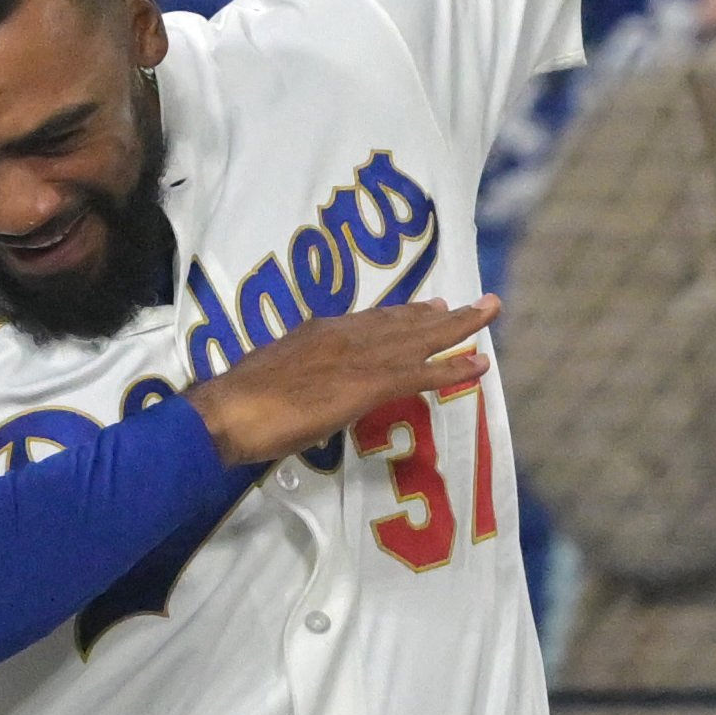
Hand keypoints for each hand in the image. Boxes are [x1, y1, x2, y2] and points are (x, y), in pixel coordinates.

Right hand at [191, 296, 499, 465]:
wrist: (226, 412)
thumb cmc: (234, 406)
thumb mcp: (269, 381)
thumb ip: (294, 381)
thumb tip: (299, 394)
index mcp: (316, 333)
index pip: (371, 320)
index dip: (405, 313)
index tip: (430, 305)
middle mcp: (341, 335)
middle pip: (402, 320)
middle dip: (442, 312)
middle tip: (477, 302)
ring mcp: (356, 358)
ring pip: (419, 338)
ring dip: (459, 326)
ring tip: (489, 312)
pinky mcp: (366, 384)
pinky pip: (419, 373)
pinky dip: (452, 367)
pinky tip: (479, 364)